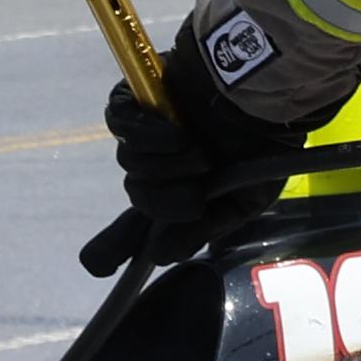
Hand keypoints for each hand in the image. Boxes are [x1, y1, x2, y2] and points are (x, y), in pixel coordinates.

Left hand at [76, 63, 314, 282]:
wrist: (263, 94)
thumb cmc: (262, 145)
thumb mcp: (244, 201)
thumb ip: (201, 231)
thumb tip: (159, 257)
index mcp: (176, 191)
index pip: (130, 227)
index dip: (110, 247)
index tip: (97, 267)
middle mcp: (154, 167)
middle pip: (137, 195)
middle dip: (166, 196)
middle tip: (200, 178)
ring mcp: (140, 135)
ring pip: (131, 164)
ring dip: (166, 164)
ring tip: (198, 151)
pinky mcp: (131, 103)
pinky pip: (122, 127)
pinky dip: (149, 136)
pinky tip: (177, 135)